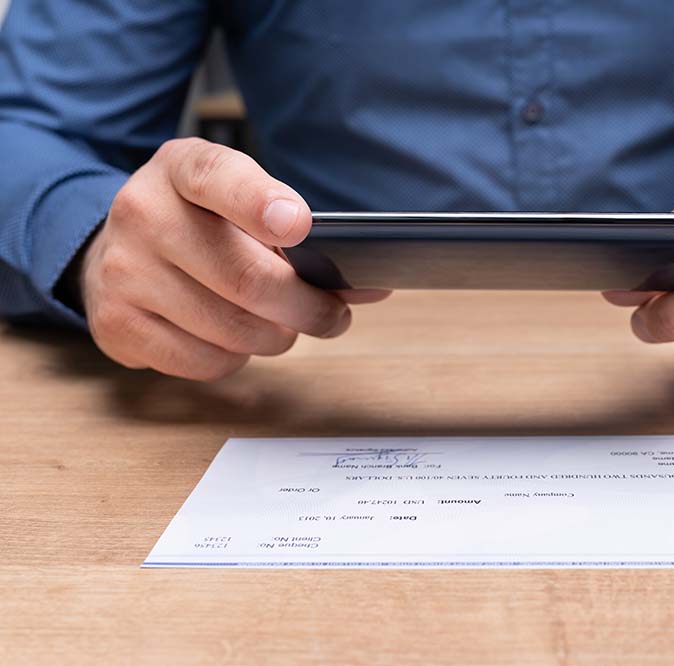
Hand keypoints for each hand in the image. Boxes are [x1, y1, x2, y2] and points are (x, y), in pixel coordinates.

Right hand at [80, 138, 387, 380]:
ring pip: (233, 328)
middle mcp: (143, 213)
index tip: (299, 227)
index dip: (262, 204)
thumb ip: (298, 231)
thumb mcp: (240, 201)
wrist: (115, 250)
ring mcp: (123, 271)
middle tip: (332, 315)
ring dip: (277, 336)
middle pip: (248, 277)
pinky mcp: (117, 325)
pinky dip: (236, 358)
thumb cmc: (202, 226)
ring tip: (283, 324)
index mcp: (181, 168)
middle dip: (307, 306)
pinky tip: (234, 339)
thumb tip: (370, 288)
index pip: (220, 178)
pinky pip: (205, 361)